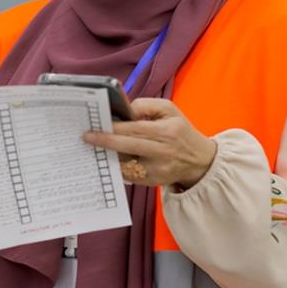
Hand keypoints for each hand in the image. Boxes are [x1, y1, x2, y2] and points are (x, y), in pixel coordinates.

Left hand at [82, 98, 217, 188]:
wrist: (199, 160)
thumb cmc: (180, 131)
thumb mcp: (170, 110)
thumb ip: (146, 105)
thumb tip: (124, 110)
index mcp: (167, 131)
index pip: (136, 129)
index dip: (115, 127)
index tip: (98, 124)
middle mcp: (163, 152)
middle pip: (129, 146)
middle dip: (106, 141)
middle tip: (87, 137)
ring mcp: (158, 170)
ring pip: (126, 163)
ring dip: (109, 155)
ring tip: (95, 148)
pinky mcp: (153, 182)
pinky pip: (129, 174)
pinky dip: (117, 166)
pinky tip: (109, 159)